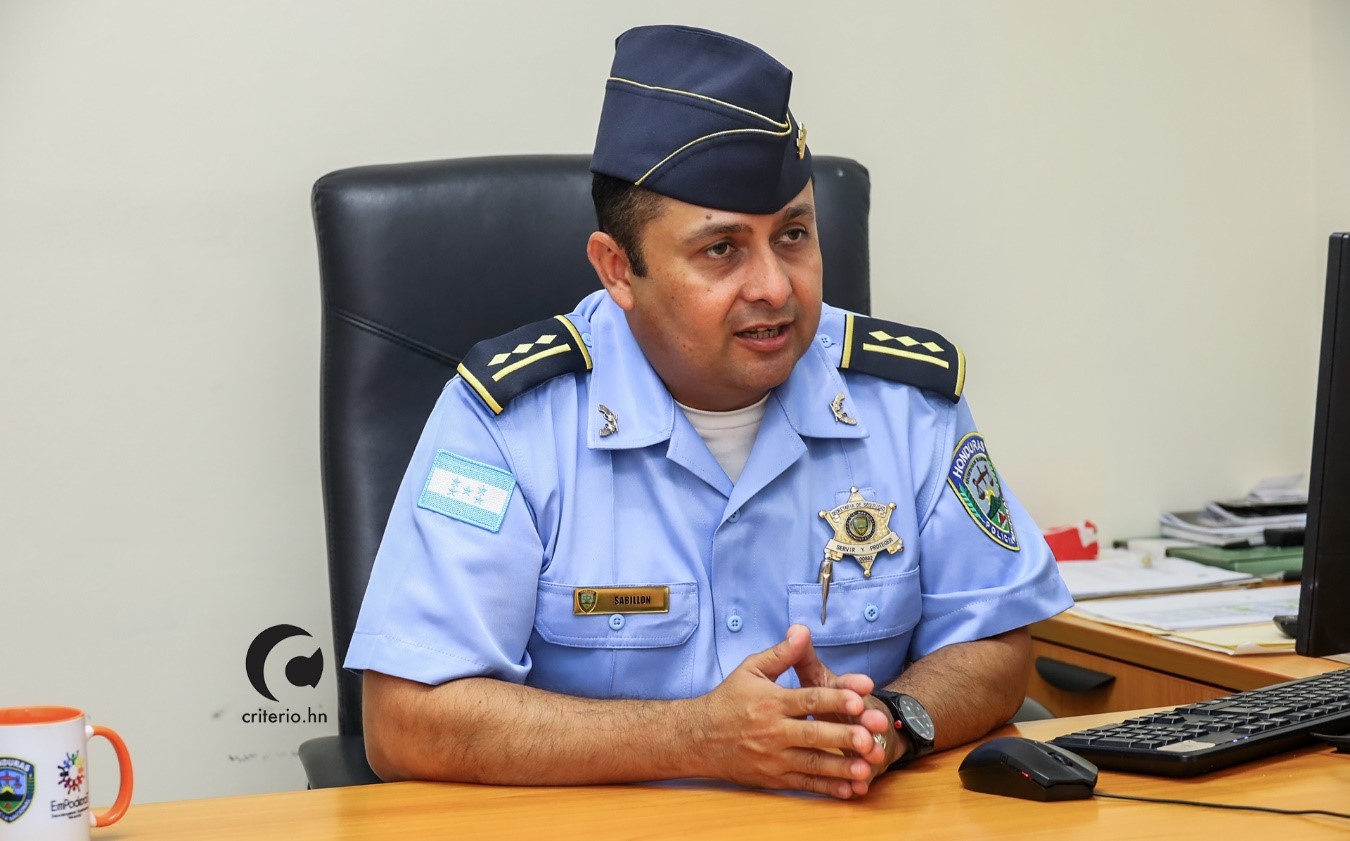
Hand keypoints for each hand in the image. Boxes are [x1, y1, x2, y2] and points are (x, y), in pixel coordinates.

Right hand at [686, 626, 883, 798]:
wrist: (698, 738)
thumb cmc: (728, 700)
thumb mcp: (751, 669)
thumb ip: (781, 653)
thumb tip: (803, 630)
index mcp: (770, 702)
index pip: (808, 700)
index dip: (835, 698)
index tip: (860, 696)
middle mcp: (772, 731)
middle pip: (814, 734)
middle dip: (845, 735)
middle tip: (873, 735)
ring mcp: (774, 758)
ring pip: (813, 764)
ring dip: (842, 767)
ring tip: (868, 767)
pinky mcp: (774, 778)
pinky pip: (805, 785)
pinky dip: (829, 789)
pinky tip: (852, 789)